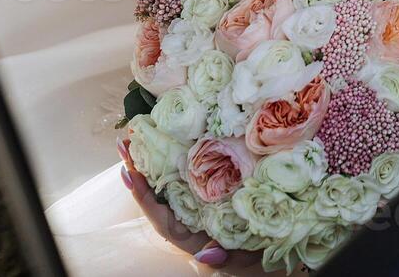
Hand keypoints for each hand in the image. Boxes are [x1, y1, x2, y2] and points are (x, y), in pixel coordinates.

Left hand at [117, 139, 272, 275]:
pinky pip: (186, 177)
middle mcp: (188, 220)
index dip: (146, 198)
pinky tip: (168, 141)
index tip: (131, 176)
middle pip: (158, 197)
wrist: (273, 249)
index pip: (162, 219)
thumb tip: (206, 255)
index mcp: (191, 236)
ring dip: (152, 162)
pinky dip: (174, 160)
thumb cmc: (255, 257)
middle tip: (125, 145)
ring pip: (168, 185)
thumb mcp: (244, 260)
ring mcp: (196, 205)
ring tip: (135, 139)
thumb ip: (227, 258)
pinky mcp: (208, 193)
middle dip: (140, 172)